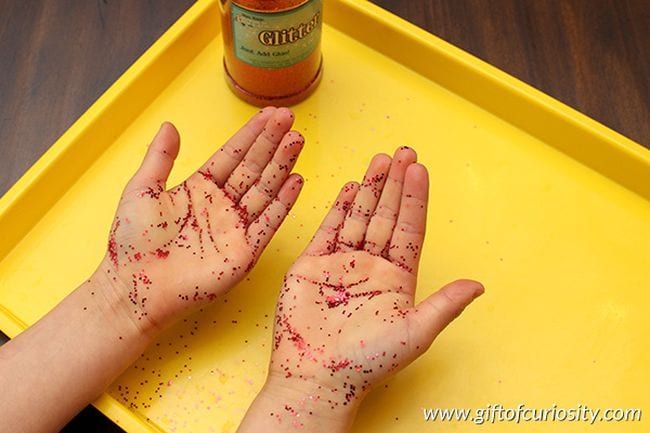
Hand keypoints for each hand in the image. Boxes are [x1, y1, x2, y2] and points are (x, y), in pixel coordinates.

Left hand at [97, 107, 304, 333]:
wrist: (134, 289)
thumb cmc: (132, 244)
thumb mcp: (142, 191)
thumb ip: (160, 158)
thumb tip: (170, 125)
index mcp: (199, 189)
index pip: (232, 155)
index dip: (251, 135)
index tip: (270, 114)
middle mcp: (221, 205)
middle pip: (253, 168)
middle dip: (272, 143)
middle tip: (289, 119)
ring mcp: (235, 228)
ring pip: (264, 190)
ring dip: (282, 166)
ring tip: (297, 141)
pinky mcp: (244, 252)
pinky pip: (268, 223)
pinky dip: (283, 203)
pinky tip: (296, 181)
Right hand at [238, 148, 483, 431]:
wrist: (315, 378)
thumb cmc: (366, 363)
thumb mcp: (414, 333)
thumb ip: (445, 305)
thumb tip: (479, 285)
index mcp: (397, 280)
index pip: (409, 230)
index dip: (415, 200)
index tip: (420, 170)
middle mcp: (371, 267)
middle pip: (385, 216)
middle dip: (394, 184)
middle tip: (402, 152)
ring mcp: (341, 264)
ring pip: (358, 217)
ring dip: (369, 188)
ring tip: (379, 160)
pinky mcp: (312, 266)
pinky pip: (327, 230)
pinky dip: (337, 208)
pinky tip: (348, 187)